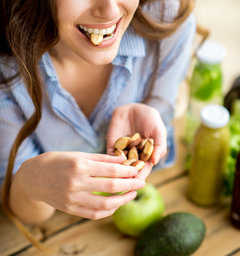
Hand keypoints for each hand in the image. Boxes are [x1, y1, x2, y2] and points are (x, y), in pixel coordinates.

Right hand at [17, 151, 144, 219]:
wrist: (34, 177)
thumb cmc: (58, 161)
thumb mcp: (78, 154)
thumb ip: (101, 159)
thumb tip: (123, 160)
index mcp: (80, 165)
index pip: (111, 169)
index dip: (128, 170)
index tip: (138, 169)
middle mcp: (76, 183)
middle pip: (111, 186)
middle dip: (130, 185)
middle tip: (142, 182)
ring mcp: (73, 198)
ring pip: (105, 204)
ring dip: (122, 200)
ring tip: (132, 194)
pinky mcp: (71, 209)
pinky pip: (94, 214)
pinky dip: (108, 210)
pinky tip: (116, 204)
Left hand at [106, 103, 166, 178]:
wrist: (135, 107)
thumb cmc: (151, 120)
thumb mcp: (159, 131)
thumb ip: (159, 145)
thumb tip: (156, 161)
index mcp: (146, 157)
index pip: (143, 169)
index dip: (141, 176)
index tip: (138, 182)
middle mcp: (134, 156)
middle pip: (130, 170)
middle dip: (128, 177)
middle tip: (125, 183)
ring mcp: (123, 151)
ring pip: (119, 165)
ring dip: (117, 171)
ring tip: (117, 176)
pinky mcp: (112, 145)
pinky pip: (110, 154)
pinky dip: (110, 159)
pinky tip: (112, 162)